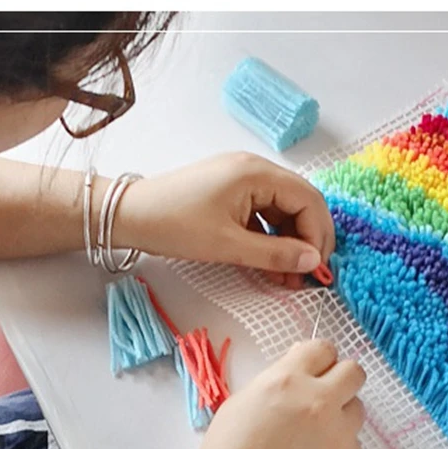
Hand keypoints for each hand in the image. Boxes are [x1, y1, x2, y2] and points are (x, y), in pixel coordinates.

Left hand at [117, 152, 335, 289]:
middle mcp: (255, 170)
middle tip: (306, 276)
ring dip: (289, 244)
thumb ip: (275, 254)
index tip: (315, 269)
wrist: (129, 215)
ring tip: (287, 278)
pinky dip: (270, 240)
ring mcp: (242, 181)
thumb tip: (312, 262)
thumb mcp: (228, 245)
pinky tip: (269, 265)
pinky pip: (263, 216)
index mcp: (257, 173)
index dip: (318, 235)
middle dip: (307, 241)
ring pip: (282, 213)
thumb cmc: (174, 225)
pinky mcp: (231, 194)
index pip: (309, 200)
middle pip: (300, 204)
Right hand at [179, 340, 365, 448]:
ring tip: (312, 437)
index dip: (319, 358)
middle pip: (354, 372)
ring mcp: (339, 435)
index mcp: (288, 381)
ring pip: (357, 410)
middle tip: (323, 395)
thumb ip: (276, 380)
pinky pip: (354, 446)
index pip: (324, 349)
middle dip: (340, 379)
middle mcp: (320, 402)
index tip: (314, 368)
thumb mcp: (241, 403)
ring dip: (340, 415)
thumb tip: (300, 366)